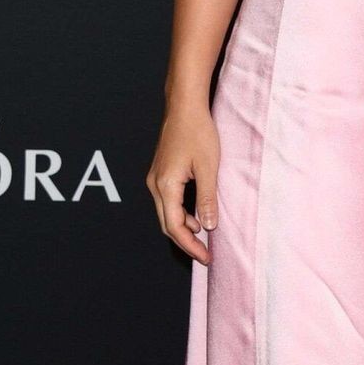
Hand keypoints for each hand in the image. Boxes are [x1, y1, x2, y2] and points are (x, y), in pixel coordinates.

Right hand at [146, 103, 220, 263]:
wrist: (184, 107)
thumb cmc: (197, 132)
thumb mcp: (208, 168)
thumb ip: (207, 199)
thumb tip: (208, 227)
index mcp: (166, 185)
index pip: (175, 227)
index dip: (191, 246)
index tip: (206, 257)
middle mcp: (155, 184)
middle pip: (167, 224)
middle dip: (186, 242)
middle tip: (206, 254)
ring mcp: (155, 178)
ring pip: (167, 213)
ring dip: (184, 228)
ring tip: (205, 236)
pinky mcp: (160, 173)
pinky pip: (168, 201)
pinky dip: (181, 214)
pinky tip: (197, 216)